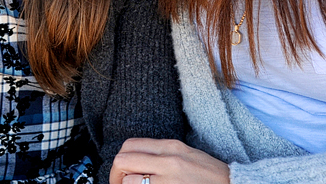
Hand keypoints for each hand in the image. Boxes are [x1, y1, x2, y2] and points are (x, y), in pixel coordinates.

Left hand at [109, 138, 230, 183]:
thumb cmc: (210, 174)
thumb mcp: (185, 154)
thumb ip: (160, 154)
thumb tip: (135, 161)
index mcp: (170, 147)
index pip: (130, 145)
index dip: (119, 160)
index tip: (120, 173)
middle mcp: (168, 161)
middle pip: (123, 161)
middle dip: (115, 176)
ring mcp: (170, 181)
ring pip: (130, 182)